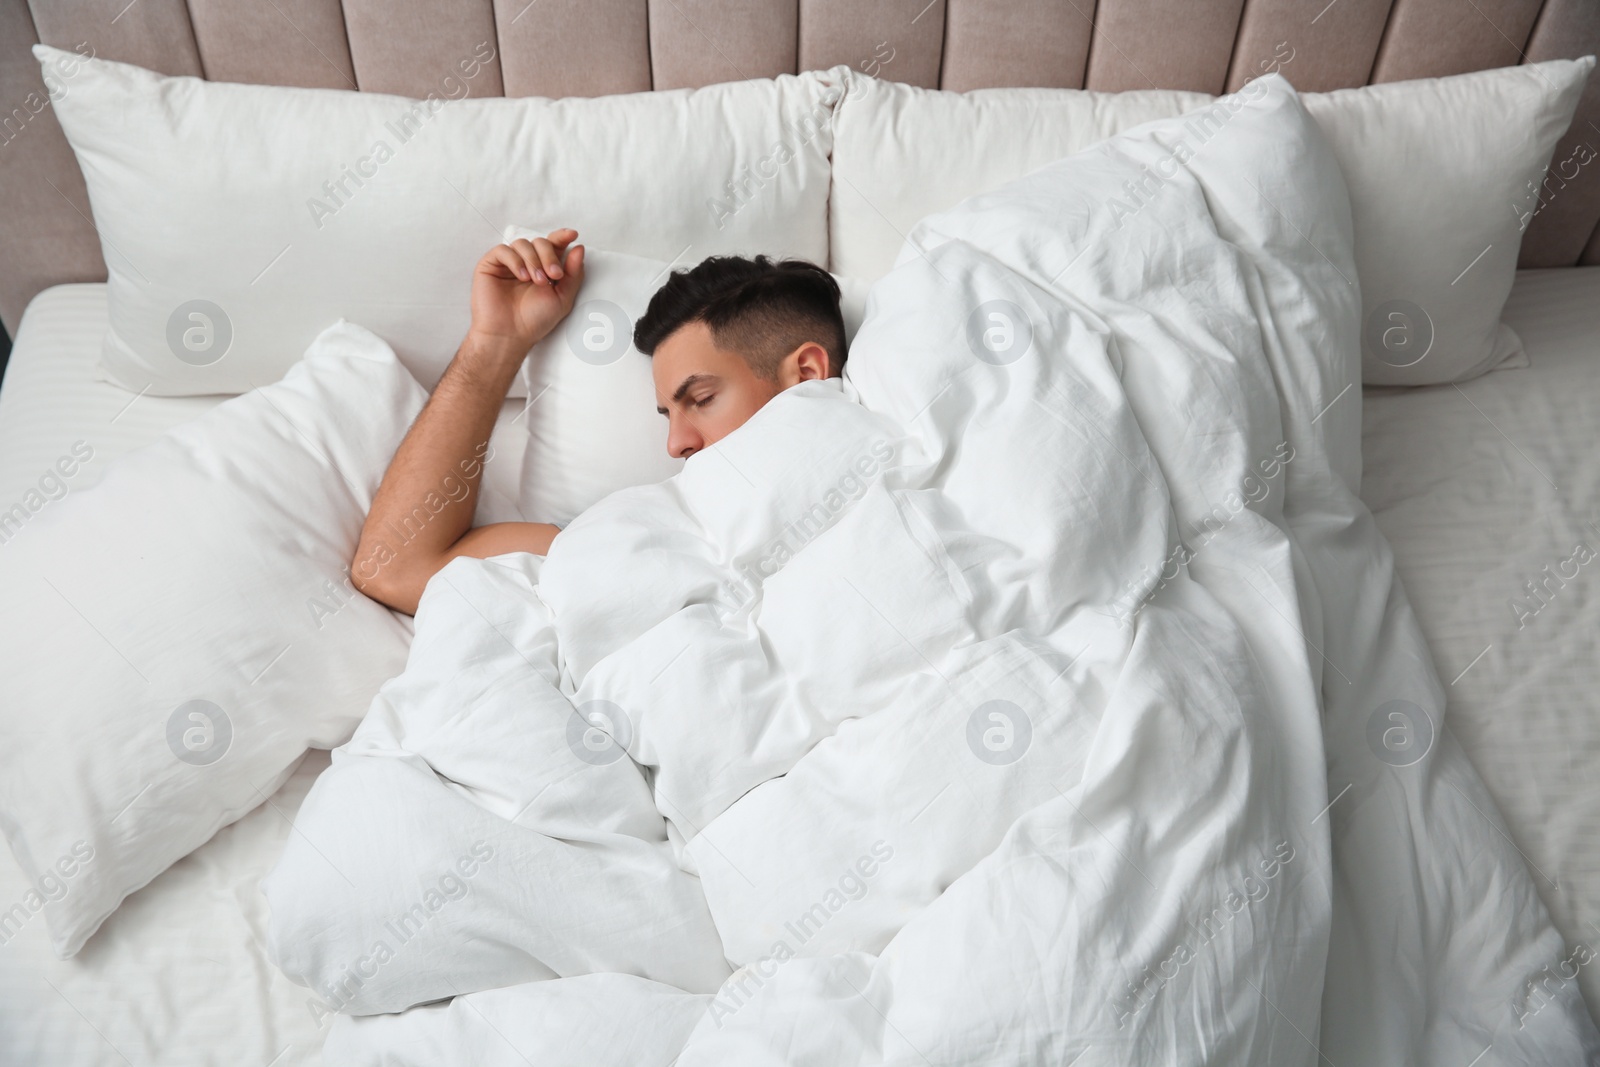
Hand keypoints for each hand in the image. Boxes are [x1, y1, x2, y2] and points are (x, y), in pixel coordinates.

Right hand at [467, 228, 585, 355]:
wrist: (510, 334)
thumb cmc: (535, 320)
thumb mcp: (563, 297)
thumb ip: (573, 273)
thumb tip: (579, 247)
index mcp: (544, 268)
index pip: (553, 245)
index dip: (562, 237)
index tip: (572, 235)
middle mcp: (527, 263)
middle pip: (540, 242)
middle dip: (549, 256)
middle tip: (554, 275)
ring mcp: (509, 263)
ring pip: (522, 243)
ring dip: (533, 260)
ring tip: (536, 281)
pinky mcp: (491, 265)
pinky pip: (503, 250)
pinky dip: (516, 260)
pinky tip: (522, 276)